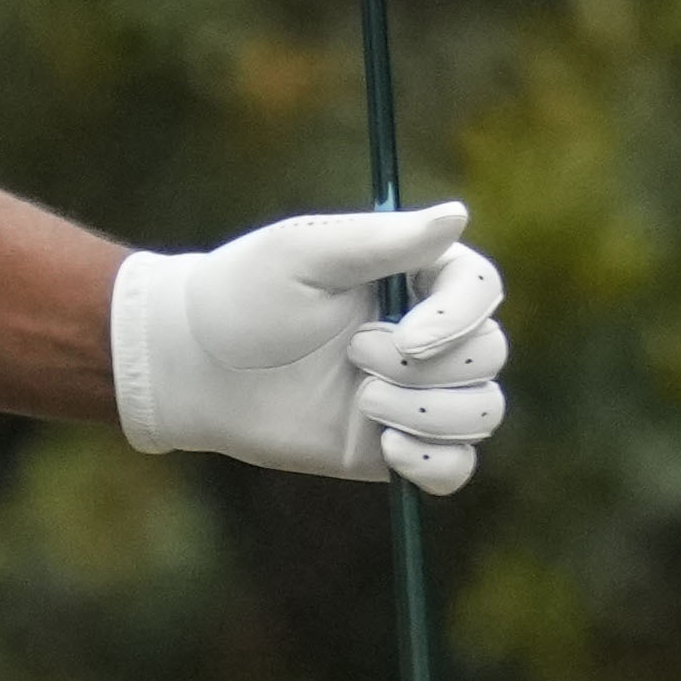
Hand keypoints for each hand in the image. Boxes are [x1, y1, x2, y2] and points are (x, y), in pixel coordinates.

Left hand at [113, 203, 511, 493]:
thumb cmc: (242, 294)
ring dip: (427, 411)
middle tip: (354, 353)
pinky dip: (436, 464)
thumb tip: (458, 213)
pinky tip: (388, 448)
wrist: (191, 365)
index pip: (483, 288)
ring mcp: (414, 393)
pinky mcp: (394, 444)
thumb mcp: (305, 255)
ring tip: (361, 399)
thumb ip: (383, 241)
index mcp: (414, 277)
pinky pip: (455, 467)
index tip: (409, 332)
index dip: (461, 315)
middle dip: (426, 365)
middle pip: (488, 354)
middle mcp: (426, 334)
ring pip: (481, 412)